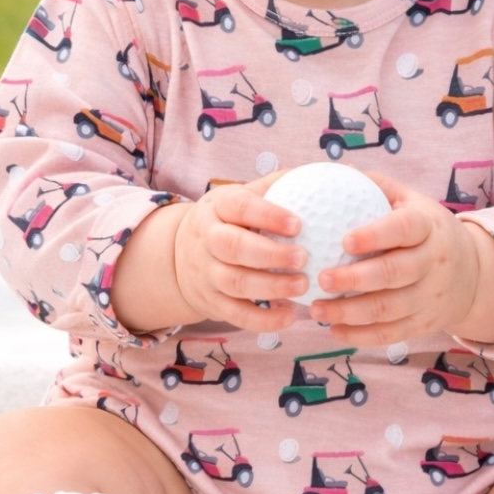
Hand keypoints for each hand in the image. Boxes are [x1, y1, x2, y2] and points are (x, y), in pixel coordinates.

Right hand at [170, 175, 307, 331]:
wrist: (179, 256)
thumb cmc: (227, 221)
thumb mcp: (239, 197)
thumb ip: (273, 187)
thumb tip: (315, 173)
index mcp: (218, 208)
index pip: (240, 207)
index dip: (268, 215)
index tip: (298, 224)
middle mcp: (207, 239)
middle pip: (233, 247)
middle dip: (270, 254)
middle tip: (303, 258)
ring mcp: (206, 273)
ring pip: (234, 282)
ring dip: (270, 287)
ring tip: (302, 286)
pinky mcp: (210, 302)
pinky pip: (235, 314)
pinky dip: (262, 320)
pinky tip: (289, 316)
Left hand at [309, 172, 485, 345]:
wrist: (474, 274)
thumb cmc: (429, 231)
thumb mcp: (414, 202)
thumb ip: (379, 187)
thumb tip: (337, 171)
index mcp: (429, 227)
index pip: (404, 229)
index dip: (376, 235)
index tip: (344, 241)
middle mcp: (433, 262)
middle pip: (394, 273)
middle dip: (355, 279)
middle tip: (321, 279)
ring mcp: (431, 296)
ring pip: (389, 308)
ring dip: (349, 312)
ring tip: (317, 309)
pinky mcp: (425, 323)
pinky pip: (391, 333)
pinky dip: (360, 335)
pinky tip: (333, 329)